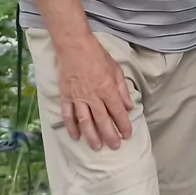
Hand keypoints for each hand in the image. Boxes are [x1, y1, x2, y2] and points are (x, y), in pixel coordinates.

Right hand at [55, 33, 133, 150]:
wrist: (75, 47)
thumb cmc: (97, 56)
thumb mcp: (116, 70)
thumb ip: (122, 90)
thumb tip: (129, 106)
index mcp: (107, 89)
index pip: (118, 112)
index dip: (123, 125)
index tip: (127, 135)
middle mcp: (93, 96)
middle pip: (102, 120)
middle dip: (110, 135)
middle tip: (114, 147)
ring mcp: (78, 98)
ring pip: (85, 122)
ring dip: (91, 136)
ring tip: (96, 147)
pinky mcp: (66, 96)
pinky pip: (68, 115)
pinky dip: (71, 127)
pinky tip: (75, 137)